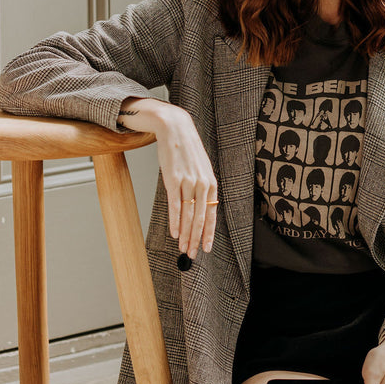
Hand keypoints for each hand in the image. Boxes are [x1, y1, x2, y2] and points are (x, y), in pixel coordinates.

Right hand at [119, 97, 217, 256]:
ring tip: (183, 249)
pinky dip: (175, 222)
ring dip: (185, 235)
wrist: (175, 129)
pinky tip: (174, 233)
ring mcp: (187, 182)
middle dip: (196, 239)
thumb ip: (203, 188)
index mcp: (211, 183)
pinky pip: (175, 205)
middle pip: (200, 218)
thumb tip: (201, 209)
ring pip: (188, 215)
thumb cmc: (188, 150)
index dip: (209, 233)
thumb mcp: (202, 168)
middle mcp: (202, 184)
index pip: (212, 214)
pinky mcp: (172, 179)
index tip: (207, 248)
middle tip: (193, 254)